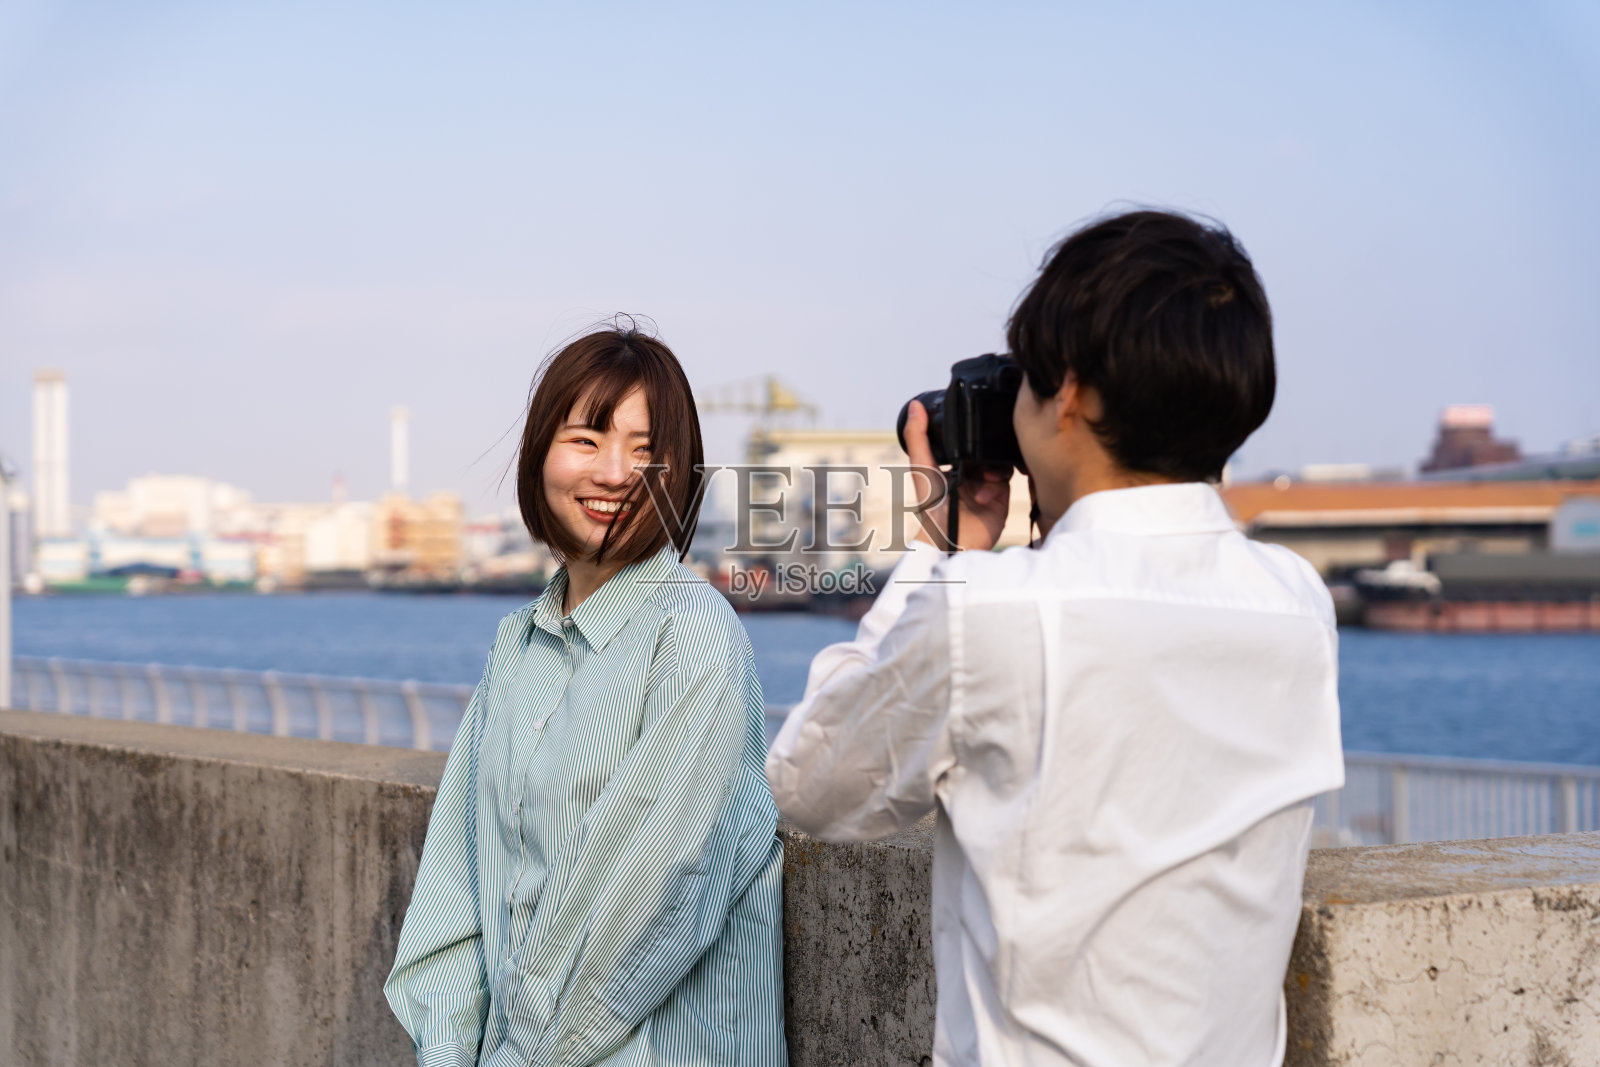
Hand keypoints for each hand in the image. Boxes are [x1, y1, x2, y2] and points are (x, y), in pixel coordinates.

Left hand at [902, 400, 1010, 551]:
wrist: (951, 539)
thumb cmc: (931, 508)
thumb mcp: (922, 467)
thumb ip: (918, 437)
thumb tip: (915, 406)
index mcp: (951, 462)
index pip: (964, 439)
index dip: (968, 432)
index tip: (970, 425)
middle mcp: (969, 471)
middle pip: (983, 448)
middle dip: (983, 451)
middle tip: (975, 462)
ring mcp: (985, 482)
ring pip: (997, 460)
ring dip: (991, 467)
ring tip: (983, 478)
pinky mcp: (1000, 495)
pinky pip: (1006, 478)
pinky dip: (997, 482)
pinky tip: (985, 493)